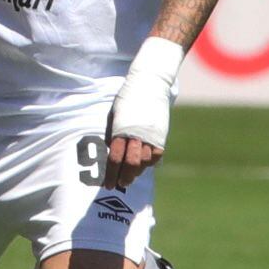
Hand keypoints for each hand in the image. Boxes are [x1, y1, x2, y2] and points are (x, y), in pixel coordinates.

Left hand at [104, 39, 179, 189]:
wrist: (148, 84)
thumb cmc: (126, 97)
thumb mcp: (115, 114)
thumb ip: (113, 132)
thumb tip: (111, 150)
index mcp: (120, 130)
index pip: (114, 158)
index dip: (111, 173)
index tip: (108, 183)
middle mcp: (135, 135)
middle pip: (130, 163)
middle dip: (124, 176)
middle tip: (119, 184)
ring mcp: (150, 136)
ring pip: (144, 162)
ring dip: (137, 172)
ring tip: (130, 177)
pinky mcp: (161, 135)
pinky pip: (156, 155)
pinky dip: (150, 162)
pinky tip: (145, 166)